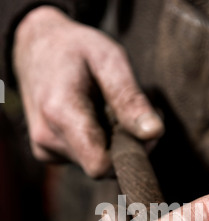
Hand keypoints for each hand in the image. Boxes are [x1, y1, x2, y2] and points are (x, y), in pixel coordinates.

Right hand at [13, 6, 163, 176]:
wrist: (35, 47)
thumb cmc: (76, 49)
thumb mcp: (109, 59)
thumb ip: (130, 99)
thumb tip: (154, 133)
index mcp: (61, 113)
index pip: (100, 165)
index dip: (129, 154)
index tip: (142, 130)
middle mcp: (48, 138)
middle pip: (103, 166)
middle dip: (126, 145)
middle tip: (132, 112)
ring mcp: (45, 149)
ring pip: (96, 164)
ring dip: (113, 143)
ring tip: (110, 109)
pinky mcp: (47, 154)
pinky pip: (85, 160)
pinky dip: (99, 144)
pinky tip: (95, 118)